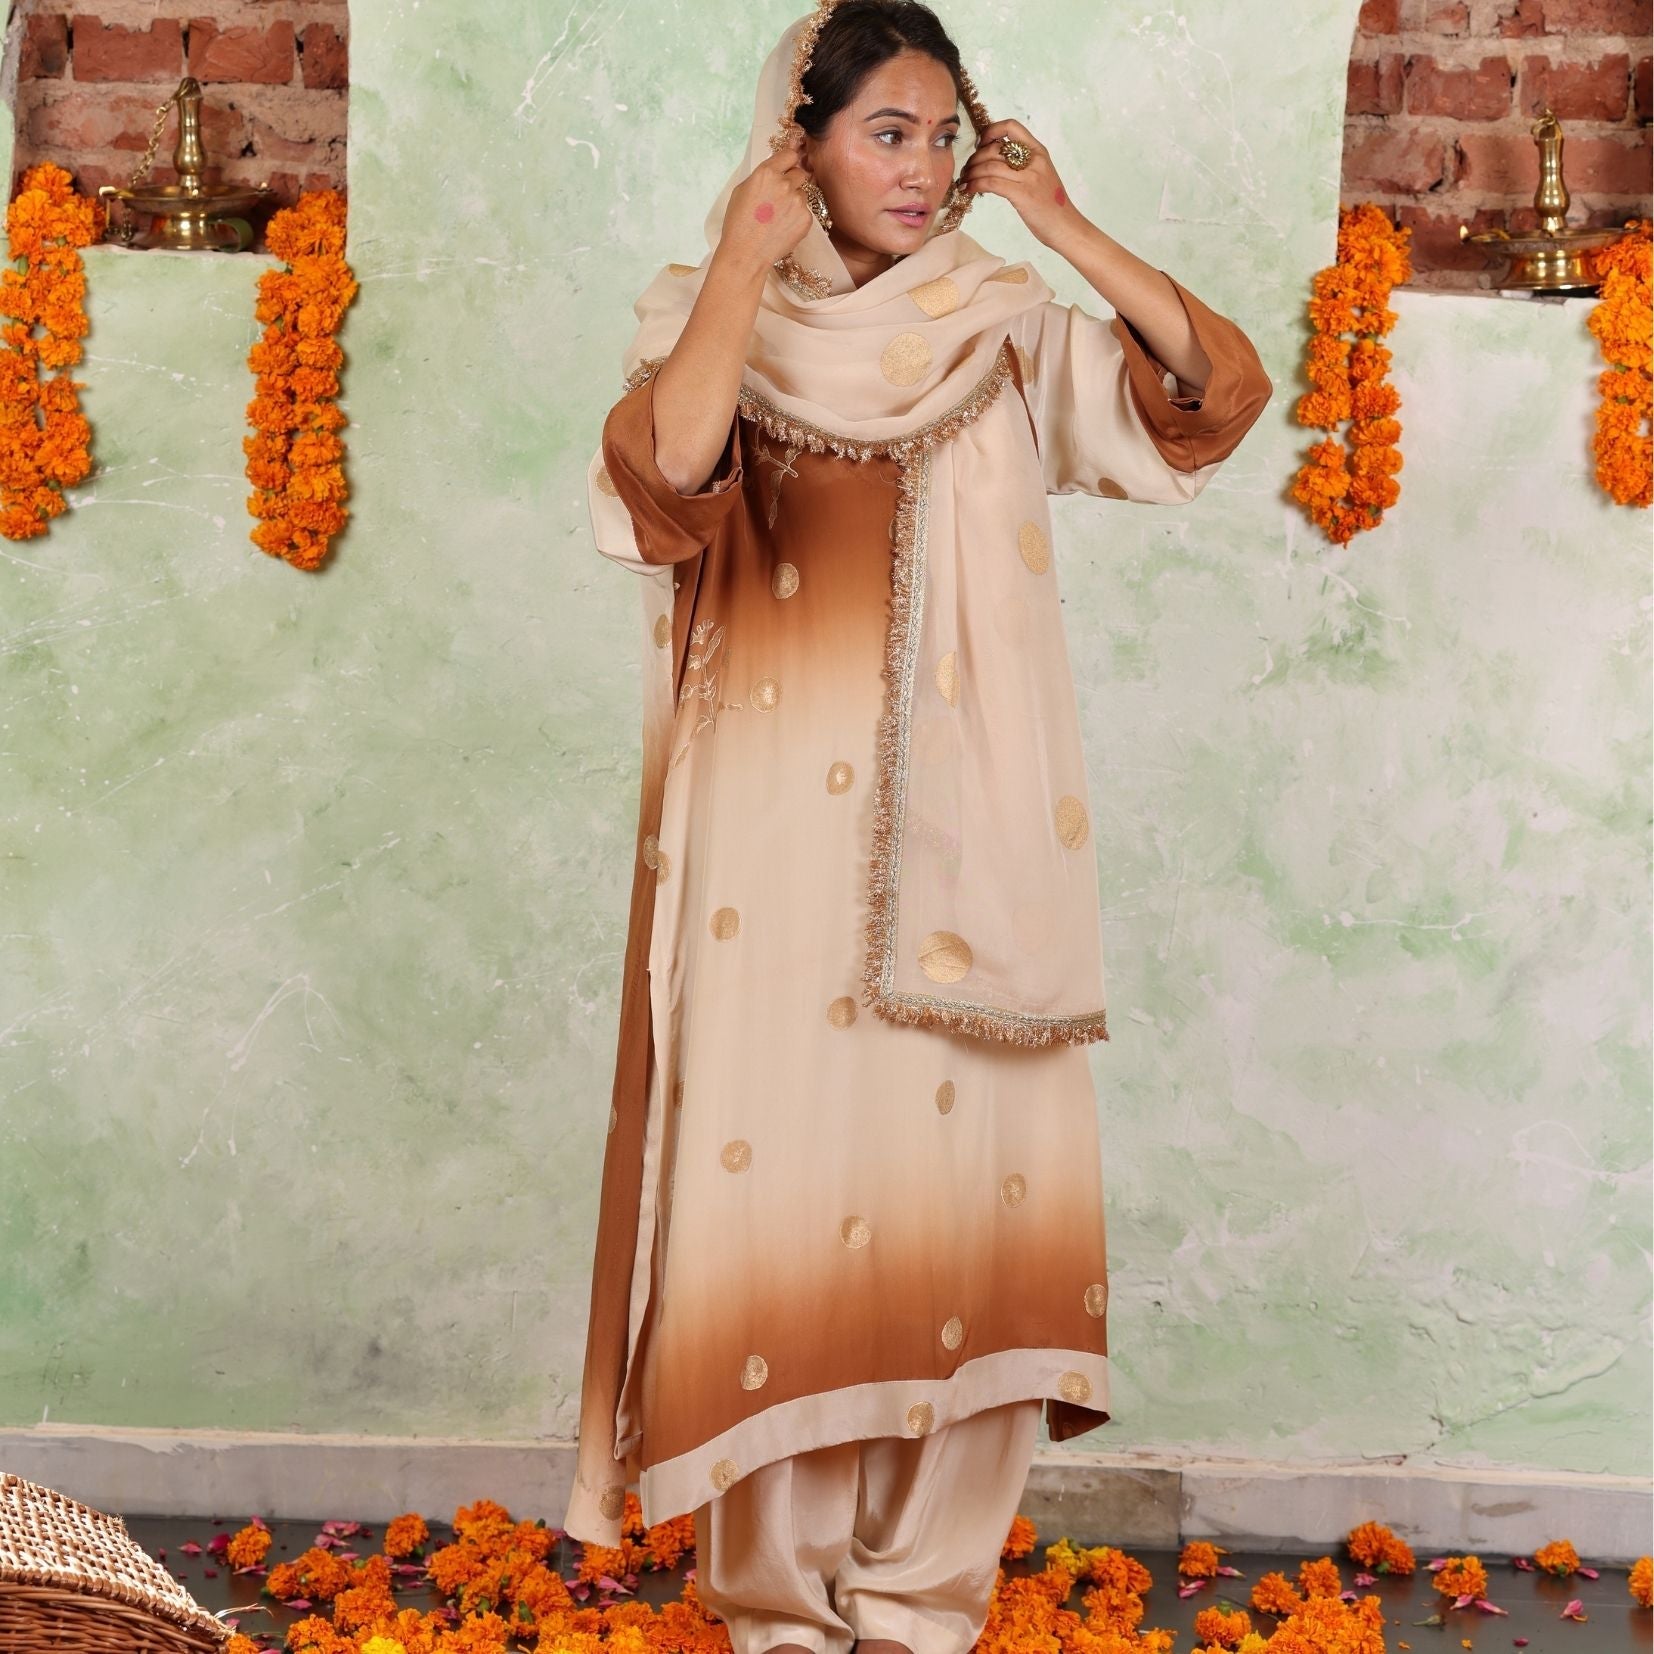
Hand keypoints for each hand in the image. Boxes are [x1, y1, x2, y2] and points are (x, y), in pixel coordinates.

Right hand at [717, 128, 816, 277]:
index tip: (789, 165)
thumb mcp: (742, 190)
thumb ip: (762, 176)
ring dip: (795, 201)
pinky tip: (783, 227)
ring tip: (778, 217)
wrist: (746, 254)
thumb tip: (776, 170)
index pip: (789, 154)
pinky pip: (805, 212)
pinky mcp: (806, 219)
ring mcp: (798, 202)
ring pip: (803, 194)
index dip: (789, 161)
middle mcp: (785, 183)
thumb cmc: (739, 223)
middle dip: (792, 181)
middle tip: (780, 197)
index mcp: (766, 172)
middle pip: (800, 172)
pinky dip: (797, 218)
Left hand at [956, 119, 1080, 246]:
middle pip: (994, 148)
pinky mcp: (1022, 194)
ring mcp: (1029, 176)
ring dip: (971, 173)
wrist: (1066, 227)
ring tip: (964, 181)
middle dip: (974, 158)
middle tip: (966, 170)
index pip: (1011, 126)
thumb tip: (994, 161)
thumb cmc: (1052, 206)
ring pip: (989, 166)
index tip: (980, 145)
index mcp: (1039, 151)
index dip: (990, 131)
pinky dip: (975, 185)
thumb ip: (1022, 165)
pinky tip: (969, 190)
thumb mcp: (1040, 176)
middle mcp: (1034, 160)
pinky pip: (991, 183)